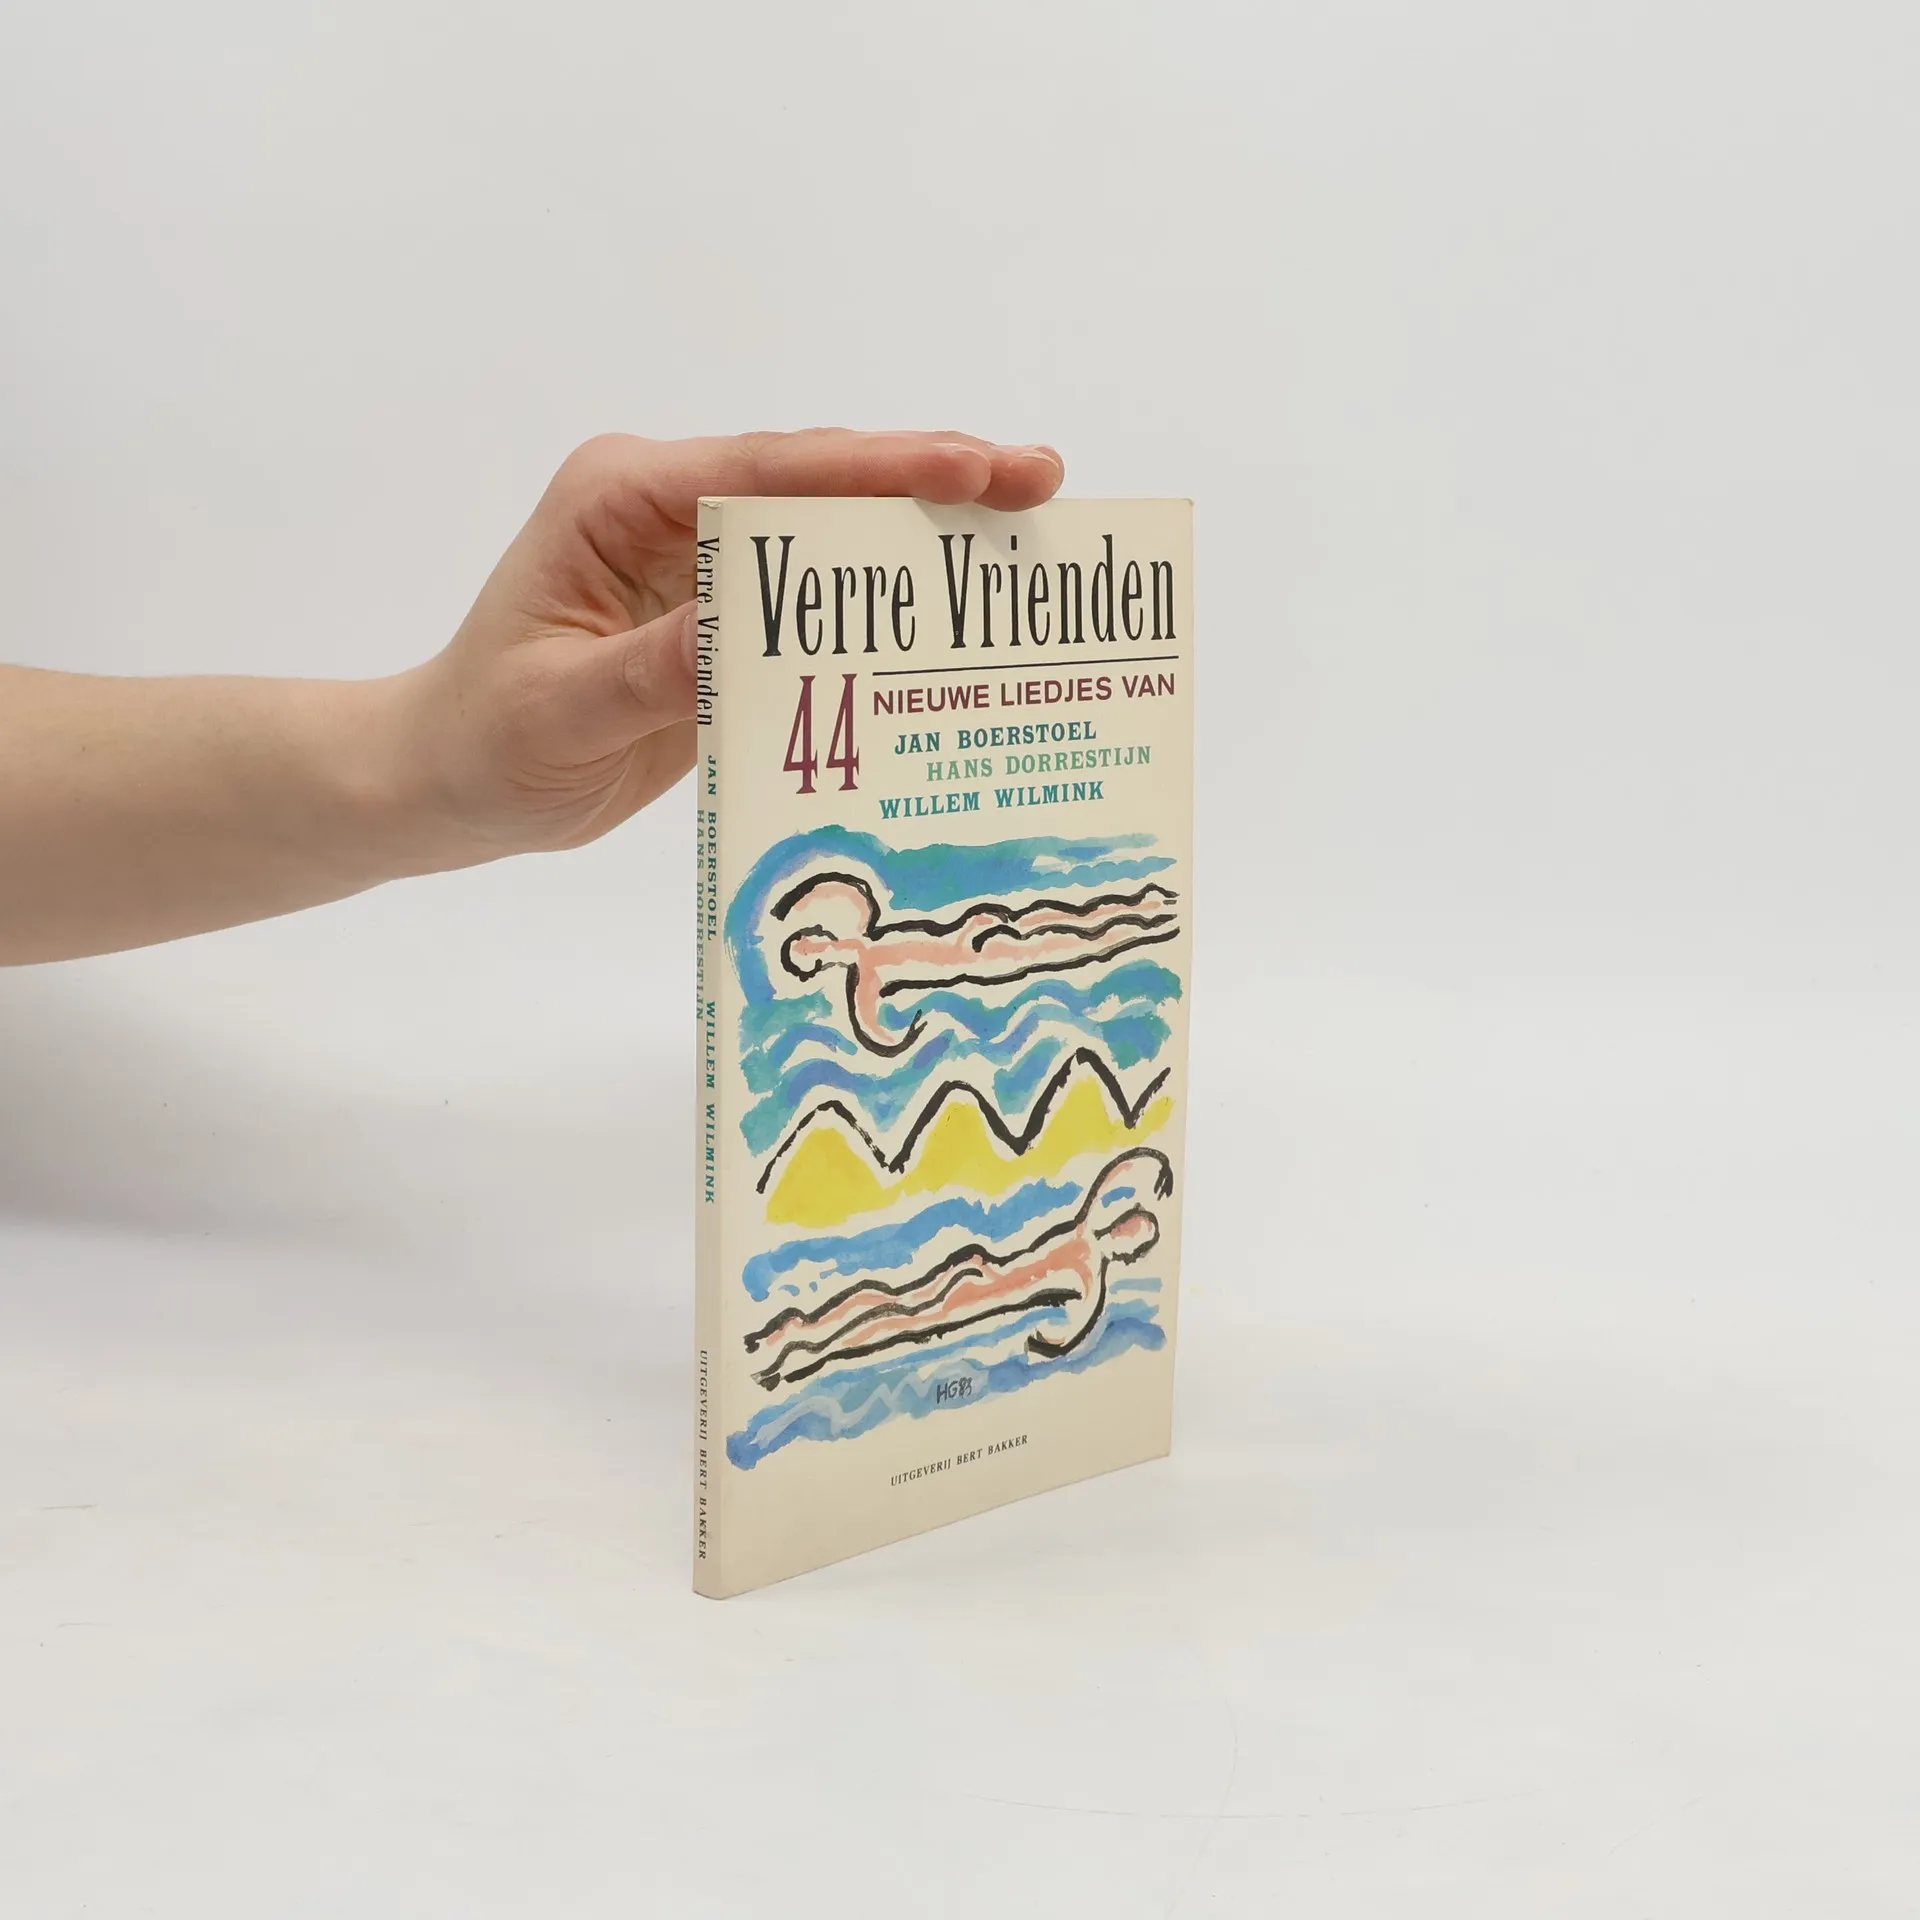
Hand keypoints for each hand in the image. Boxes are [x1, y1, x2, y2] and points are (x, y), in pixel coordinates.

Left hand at [396, 430, 1066, 865]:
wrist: (449, 782)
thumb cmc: (486, 741)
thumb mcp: (563, 709)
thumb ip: (658, 668)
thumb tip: (755, 631)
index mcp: (623, 499)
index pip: (767, 471)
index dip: (877, 468)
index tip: (972, 468)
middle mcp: (671, 511)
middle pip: (817, 484)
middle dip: (929, 481)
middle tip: (1040, 481)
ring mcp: (702, 563)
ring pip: (830, 538)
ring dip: (922, 539)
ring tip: (1026, 535)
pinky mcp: (722, 618)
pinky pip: (818, 607)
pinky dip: (886, 612)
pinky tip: (955, 620)